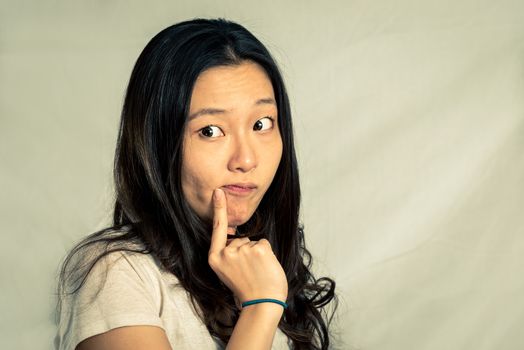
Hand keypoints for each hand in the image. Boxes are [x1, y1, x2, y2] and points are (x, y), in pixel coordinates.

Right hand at [207, 188, 287, 307]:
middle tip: (250, 272)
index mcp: (215, 258)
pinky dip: (268, 254)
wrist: (262, 303)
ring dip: (258, 254)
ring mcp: (243, 250)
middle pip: (240, 239)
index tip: (218, 191)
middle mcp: (227, 252)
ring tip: (257, 272)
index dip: (219, 208)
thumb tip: (236, 236)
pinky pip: (264, 243)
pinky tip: (265, 267)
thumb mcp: (228, 271)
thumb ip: (229, 254)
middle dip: (247, 251)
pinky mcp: (259, 248)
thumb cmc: (247, 288)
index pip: (218, 229)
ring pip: (253, 242)